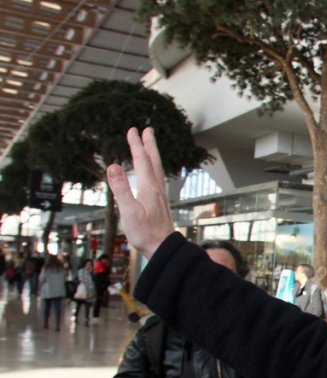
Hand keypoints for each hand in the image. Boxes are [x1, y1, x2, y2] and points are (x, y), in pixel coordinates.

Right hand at [106, 127, 175, 258]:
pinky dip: (154, 168)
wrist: (163, 248)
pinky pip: (157, 178)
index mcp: (148, 188)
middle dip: (149, 145)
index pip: (141, 161)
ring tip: (150, 146)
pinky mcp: (160, 202)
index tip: (132, 130)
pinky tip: (152, 173)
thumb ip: (120, 189)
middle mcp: (157, 188)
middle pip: (153, 161)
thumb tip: (112, 166)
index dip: (136, 145)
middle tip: (147, 129)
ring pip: (157, 169)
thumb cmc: (145, 233)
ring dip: (153, 155)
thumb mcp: (128, 211)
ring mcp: (160, 195)